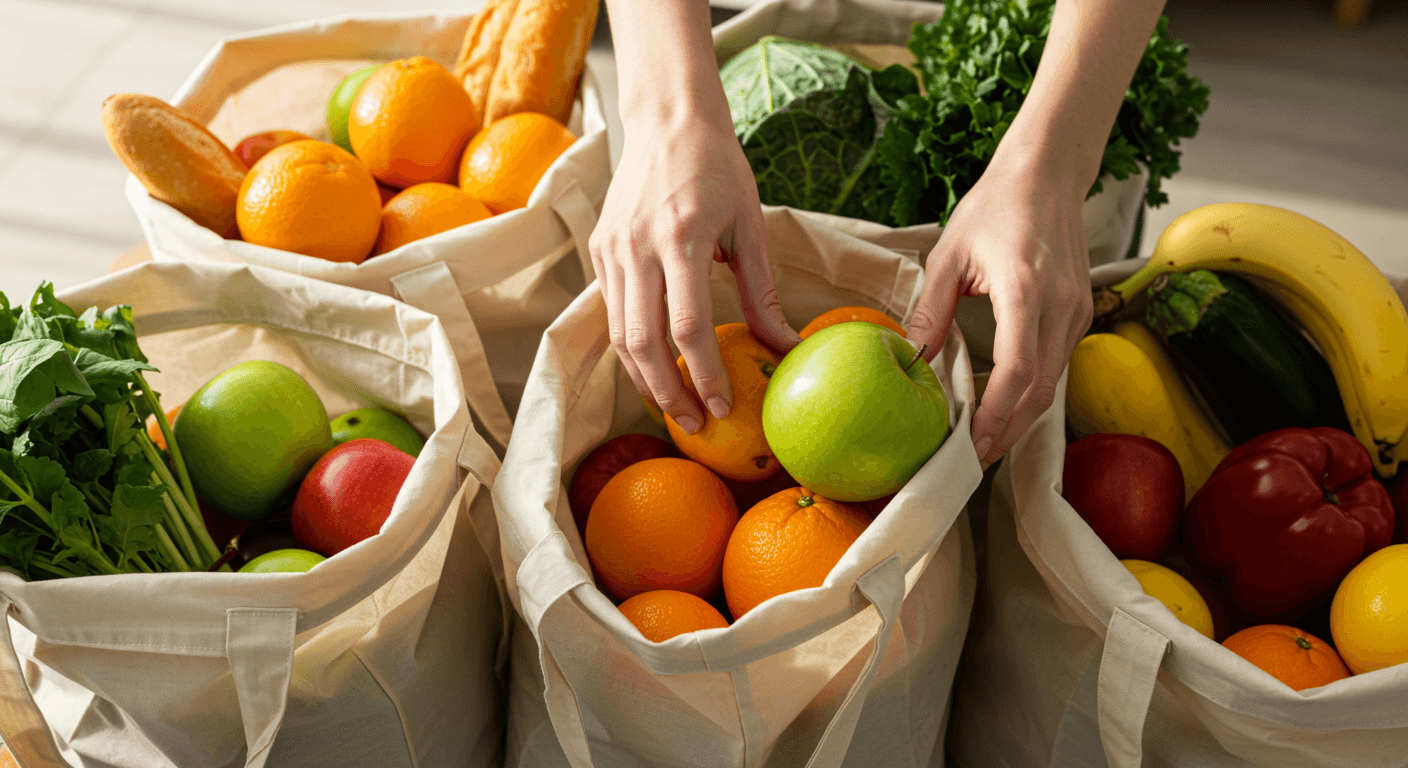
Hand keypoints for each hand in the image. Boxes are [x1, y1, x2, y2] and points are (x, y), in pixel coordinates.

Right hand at [589, 112, 800, 434]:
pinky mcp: (600, 250)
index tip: (723, 408)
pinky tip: (655, 369)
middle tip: (695, 424)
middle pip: (643, 342)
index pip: (687, 326)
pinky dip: (631, 349)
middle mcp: (637, 247)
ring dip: (644, 380)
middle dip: (669, 393)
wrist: (667, 119)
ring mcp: (612, 250)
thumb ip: (762, 290)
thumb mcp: (751, 224)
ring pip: (618, 336)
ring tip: (674, 407)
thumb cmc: (718, 167)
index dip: (704, 375)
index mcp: (681, 239)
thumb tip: (786, 347)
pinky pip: (611, 313)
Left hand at [906, 149, 1093, 468]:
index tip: (972, 442)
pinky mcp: (1081, 311)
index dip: (997, 413)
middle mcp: (1061, 305)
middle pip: (1040, 390)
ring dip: (1020, 416)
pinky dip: (1032, 390)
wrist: (1047, 173)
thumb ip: (930, 310)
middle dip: (1008, 430)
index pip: (1018, 369)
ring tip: (984, 441)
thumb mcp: (948, 255)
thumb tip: (911, 359)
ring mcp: (1078, 310)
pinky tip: (1005, 405)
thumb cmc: (995, 206)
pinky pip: (1058, 363)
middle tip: (972, 458)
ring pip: (1053, 383)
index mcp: (1026, 290)